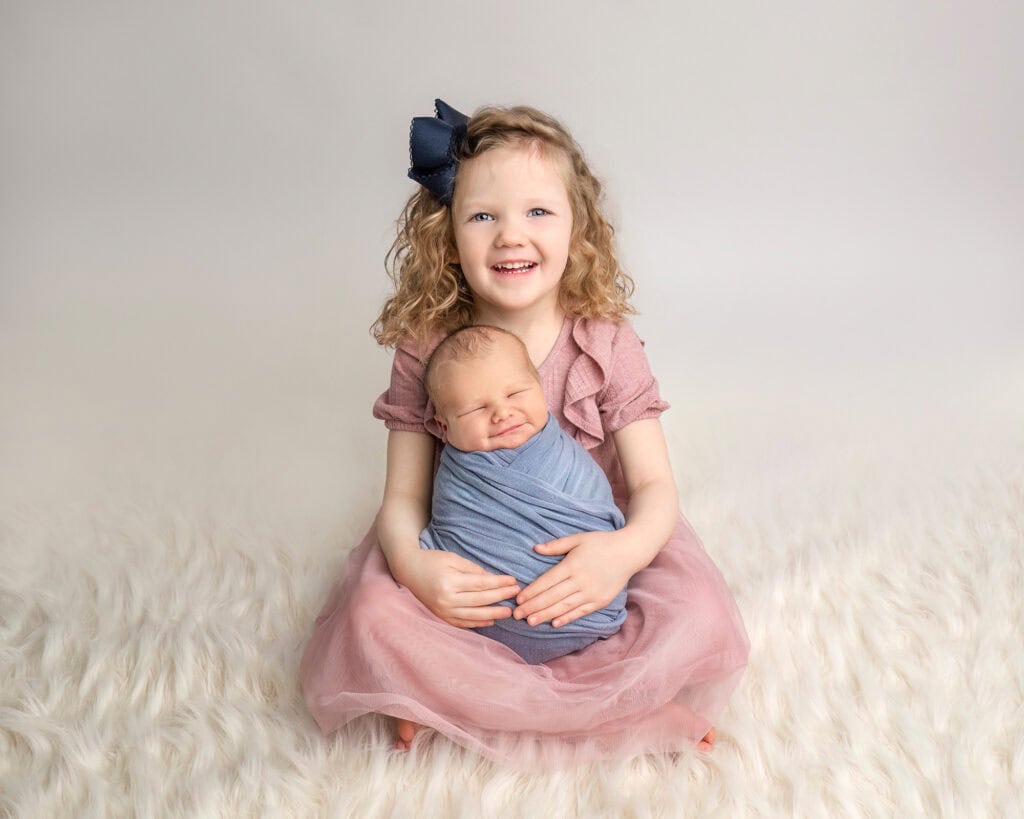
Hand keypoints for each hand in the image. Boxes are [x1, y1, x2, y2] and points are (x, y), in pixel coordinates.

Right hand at [397, 549, 519, 628]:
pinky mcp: (441, 617)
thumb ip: (473, 569)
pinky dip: (478, 623)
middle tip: (517, 594)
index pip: (481, 584)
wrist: (408, 570)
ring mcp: (443, 610)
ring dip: (493, 614)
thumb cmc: (432, 560)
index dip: (499, 583)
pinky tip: (490, 621)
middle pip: (480, 600)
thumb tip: (493, 579)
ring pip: (474, 615)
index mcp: (450, 581)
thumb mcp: (452, 559)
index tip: (513, 581)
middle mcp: (446, 599)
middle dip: (501, 597)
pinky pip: (462, 623)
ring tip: (509, 612)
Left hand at [513, 530, 635, 627]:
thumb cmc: (601, 542)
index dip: (532, 591)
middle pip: (552, 597)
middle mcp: (581, 580)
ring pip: (564, 607)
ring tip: (530, 622)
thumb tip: (535, 548)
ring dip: (545, 615)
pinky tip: (554, 623)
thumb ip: (556, 545)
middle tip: (517, 615)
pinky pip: (580, 612)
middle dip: (533, 607)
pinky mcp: (600, 601)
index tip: (518, 599)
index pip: (547, 581)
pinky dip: (567, 618)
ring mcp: (591, 593)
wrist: (630, 552)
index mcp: (573, 564)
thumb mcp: (578, 538)